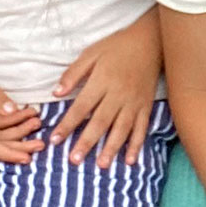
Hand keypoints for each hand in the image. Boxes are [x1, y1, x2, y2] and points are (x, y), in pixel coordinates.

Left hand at [49, 16, 163, 166]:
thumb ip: (73, 74)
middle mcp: (118, 95)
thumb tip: (56, 93)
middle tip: (75, 160)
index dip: (67, 124)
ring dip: (111, 148)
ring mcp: (134, 102)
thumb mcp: (91, 53)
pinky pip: (141, 128)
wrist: (150, 41)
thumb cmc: (117, 47)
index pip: (81, 107)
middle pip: (100, 122)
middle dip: (87, 142)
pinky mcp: (146, 106)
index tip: (55, 140)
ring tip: (101, 165)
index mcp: (102, 81)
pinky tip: (130, 160)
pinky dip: (136, 145)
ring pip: (121, 129)